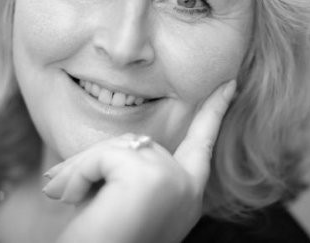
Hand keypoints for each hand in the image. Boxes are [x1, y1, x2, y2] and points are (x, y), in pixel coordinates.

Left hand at [42, 79, 236, 242]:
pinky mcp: (150, 177)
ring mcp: (173, 180)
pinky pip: (103, 155)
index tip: (229, 83)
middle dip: (98, 164)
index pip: (203, 142)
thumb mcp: (128, 202)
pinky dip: (80, 176)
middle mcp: (188, 188)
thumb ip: (139, 170)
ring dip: (86, 172)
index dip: (215, 110)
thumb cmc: (102, 241)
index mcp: (187, 196)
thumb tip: (134, 144)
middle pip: (136, 143)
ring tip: (80, 207)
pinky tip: (80, 202)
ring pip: (117, 146)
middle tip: (80, 202)